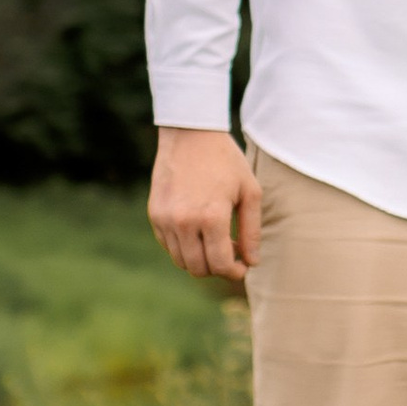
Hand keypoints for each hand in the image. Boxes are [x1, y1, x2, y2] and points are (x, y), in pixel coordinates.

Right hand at [150, 127, 258, 281]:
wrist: (190, 134)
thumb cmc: (225, 160)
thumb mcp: (249, 192)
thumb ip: (252, 230)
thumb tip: (252, 262)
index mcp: (211, 217)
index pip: (220, 264)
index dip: (234, 271)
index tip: (243, 266)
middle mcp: (184, 222)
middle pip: (199, 268)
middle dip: (217, 269)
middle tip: (231, 256)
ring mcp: (165, 219)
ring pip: (181, 260)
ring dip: (200, 260)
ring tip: (215, 243)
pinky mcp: (154, 214)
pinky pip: (168, 245)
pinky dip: (184, 247)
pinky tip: (198, 232)